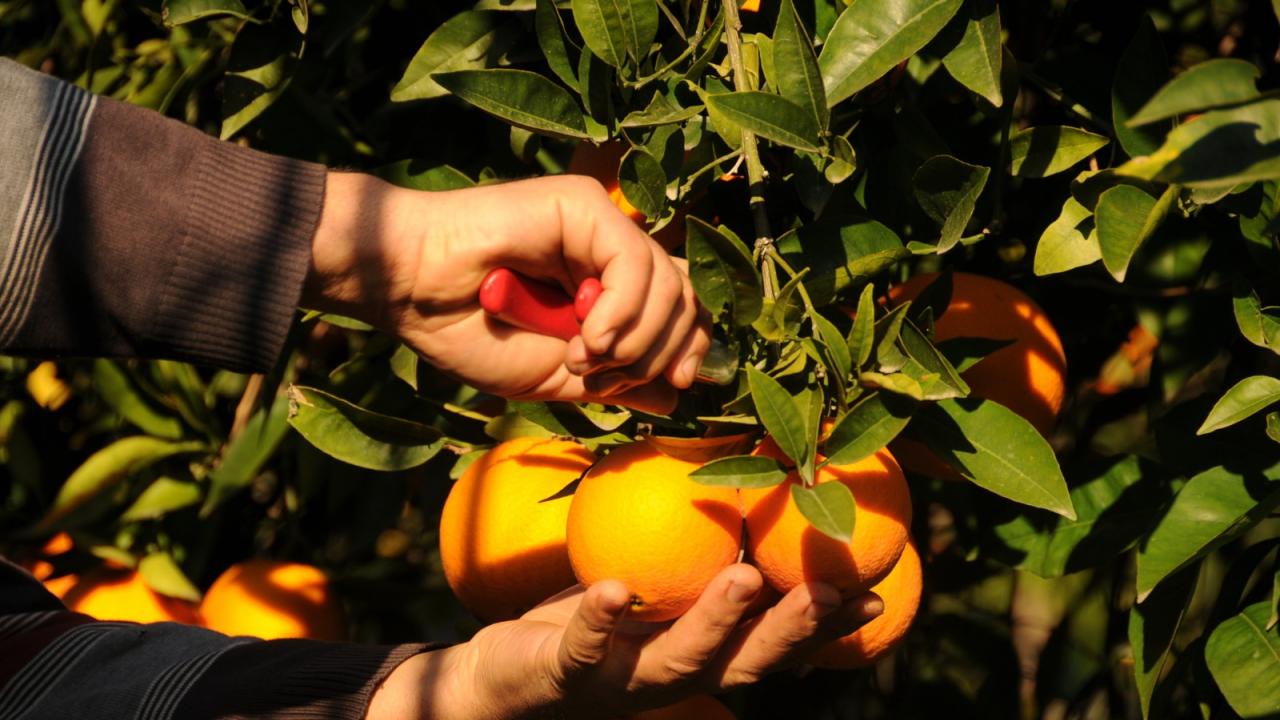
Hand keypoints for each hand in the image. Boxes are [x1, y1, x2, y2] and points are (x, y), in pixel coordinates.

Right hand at [303, 172, 710, 413]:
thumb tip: (676, 392)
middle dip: (659, 350)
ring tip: (582, 358)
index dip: (690, 345)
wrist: (411, 293)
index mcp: (604, 286)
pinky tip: (586, 336)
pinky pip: (634, 262)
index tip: (678, 383)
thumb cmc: (469, 333)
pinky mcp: (582, 205)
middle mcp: (609, 249)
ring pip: (667, 282)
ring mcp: (598, 223)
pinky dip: (620, 311)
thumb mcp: (555, 375)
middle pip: (684, 295)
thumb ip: (617, 380)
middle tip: (602, 376)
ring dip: (633, 339)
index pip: (679, 308)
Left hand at [367, 564, 882, 718]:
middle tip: (828, 586)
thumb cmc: (592, 622)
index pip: (776, 642)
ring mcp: (620, 681)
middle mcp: (673, 677)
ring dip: (715, 621)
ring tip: (743, 577)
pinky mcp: (565, 674)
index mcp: (701, 655)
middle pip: (745, 660)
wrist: (502, 680)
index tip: (874, 590)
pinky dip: (601, 621)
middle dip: (790, 627)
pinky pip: (585, 648)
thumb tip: (752, 492)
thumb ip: (700, 558)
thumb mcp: (654, 586)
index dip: (826, 625)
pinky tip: (615, 589)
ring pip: (679, 660)